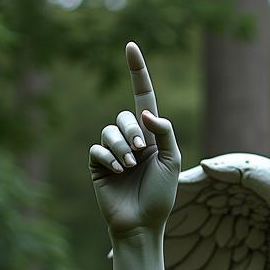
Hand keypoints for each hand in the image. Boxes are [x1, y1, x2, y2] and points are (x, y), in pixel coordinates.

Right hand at [88, 41, 180, 238]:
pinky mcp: (97, 163)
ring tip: (129, 167)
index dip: (138, 73)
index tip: (131, 46)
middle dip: (133, 132)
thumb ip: (166, 133)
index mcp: (151, 137)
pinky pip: (97, 148)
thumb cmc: (161, 196)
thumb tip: (146, 112)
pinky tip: (116, 172)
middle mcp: (131, 140)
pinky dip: (107, 158)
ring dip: (121, 147)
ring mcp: (113, 151)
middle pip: (125, 116)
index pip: (143, 98)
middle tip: (141, 152)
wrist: (142, 223)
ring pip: (109, 131)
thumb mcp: (172, 162)